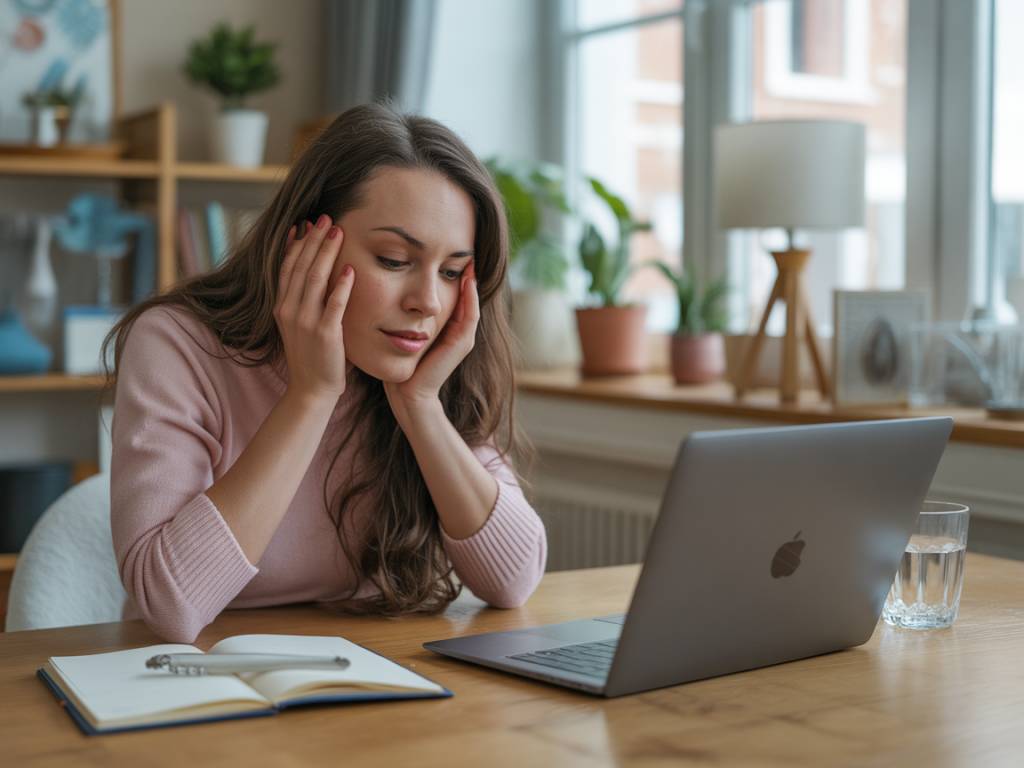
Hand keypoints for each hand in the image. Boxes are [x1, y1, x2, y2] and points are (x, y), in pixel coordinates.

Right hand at [274, 214, 354, 402]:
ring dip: (325, 253)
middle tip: (325, 217)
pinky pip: (333, 304)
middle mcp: (289, 310)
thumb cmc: (312, 356)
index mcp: (282, 307)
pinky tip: (348, 268)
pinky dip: (340, 285)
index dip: (297, 243)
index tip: (306, 223)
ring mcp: (305, 322)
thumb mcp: (300, 324)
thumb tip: (314, 274)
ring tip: (337, 231)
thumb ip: (304, 300)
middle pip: (300, 266)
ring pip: (313, 279)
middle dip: (313, 240)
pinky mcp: (325, 333)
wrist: (312, 389)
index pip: (287, 267)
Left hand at [384, 261, 478, 417]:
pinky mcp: (463, 343)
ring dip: (471, 280)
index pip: (454, 294)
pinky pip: (470, 314)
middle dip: (466, 272)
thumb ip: (405, 313)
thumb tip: (392, 287)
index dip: (451, 272)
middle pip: (466, 294)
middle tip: (465, 248)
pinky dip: (470, 297)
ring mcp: (464, 337)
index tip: (443, 251)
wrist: (407, 392)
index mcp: (446, 326)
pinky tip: (466, 279)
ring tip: (468, 258)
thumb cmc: (401, 362)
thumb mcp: (402, 330)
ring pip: (471, 301)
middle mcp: (459, 330)